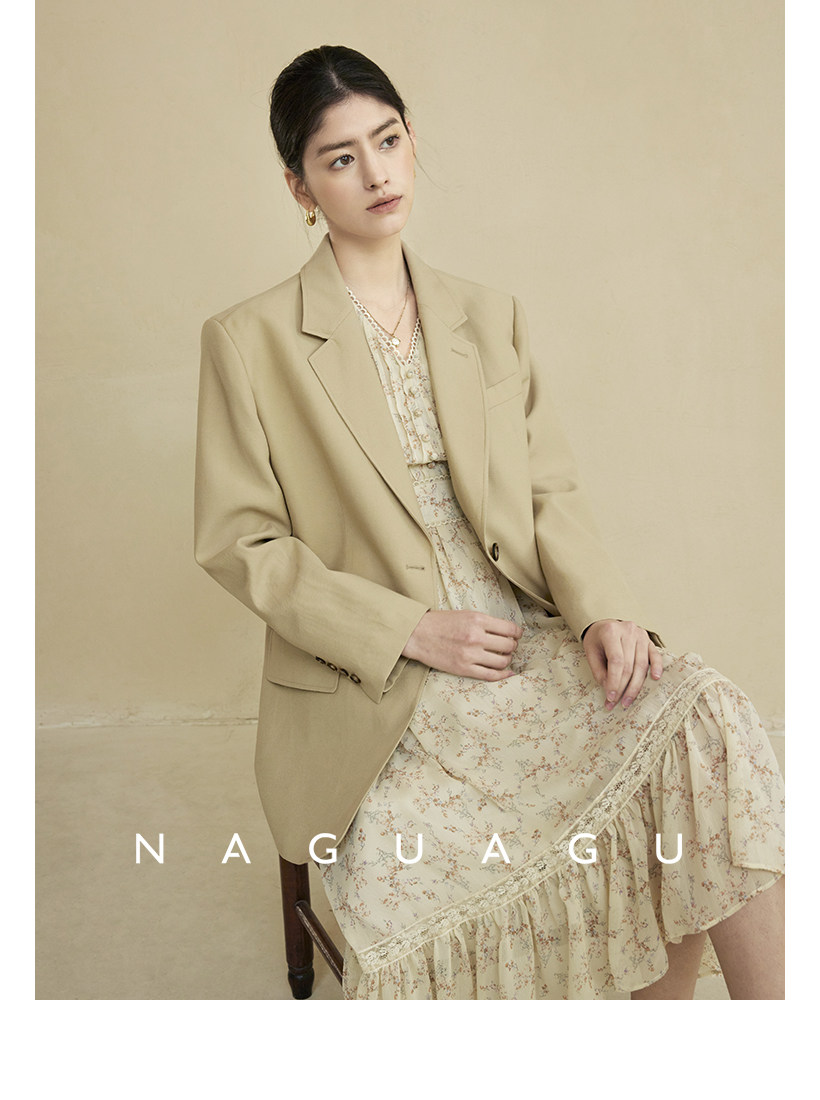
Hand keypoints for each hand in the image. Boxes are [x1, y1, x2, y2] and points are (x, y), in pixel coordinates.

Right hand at [402, 610, 522, 680]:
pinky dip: (503, 675)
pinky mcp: (464, 669)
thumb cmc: (440, 623)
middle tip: (509, 646)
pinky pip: (490, 675)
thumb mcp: (465, 614)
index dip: (517, 633)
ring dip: (507, 660)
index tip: (517, 635)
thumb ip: (485, 622)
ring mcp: (470, 654)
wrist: (417, 634)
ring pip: (502, 661)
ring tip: (503, 657)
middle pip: (509, 646)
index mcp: (478, 620)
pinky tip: (507, 673)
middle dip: (513, 646)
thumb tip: (506, 632)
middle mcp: (476, 637)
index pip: (510, 628)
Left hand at [582, 619, 662, 709]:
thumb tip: (610, 690)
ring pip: (642, 664)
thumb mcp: (591, 653)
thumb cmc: (597, 640)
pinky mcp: (649, 640)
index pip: (616, 661)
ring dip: (636, 686)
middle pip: (629, 665)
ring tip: (628, 700)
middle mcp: (628, 631)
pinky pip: (655, 656)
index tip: (610, 697)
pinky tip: (655, 679)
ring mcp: (641, 635)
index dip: (614, 681)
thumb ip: (599, 671)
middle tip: (617, 703)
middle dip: (623, 687)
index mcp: (611, 632)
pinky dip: (657, 667)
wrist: (605, 625)